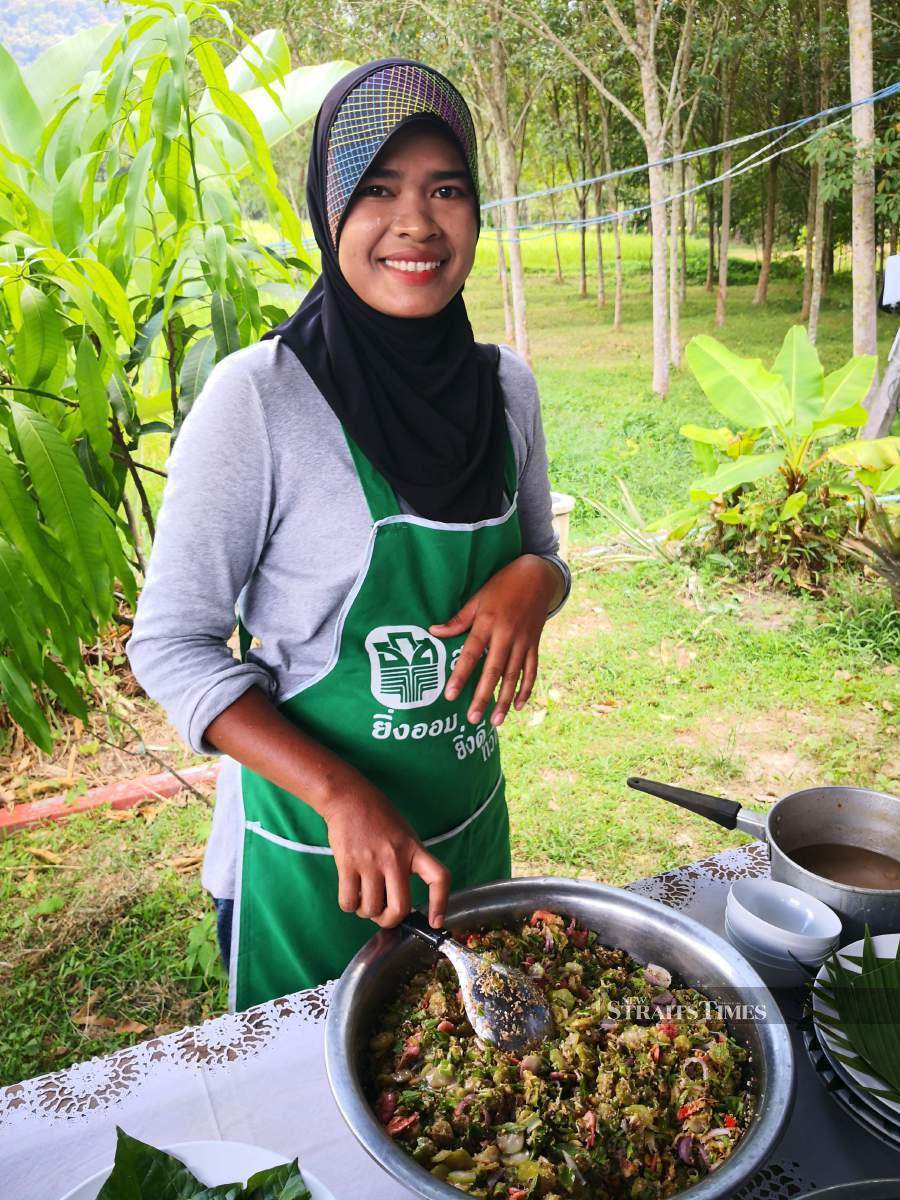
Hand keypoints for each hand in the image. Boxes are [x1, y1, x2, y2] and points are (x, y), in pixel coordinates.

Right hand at [323, 776, 450, 930]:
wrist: (350, 798)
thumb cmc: (379, 817)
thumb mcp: (405, 835)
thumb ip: (408, 862)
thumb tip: (400, 899)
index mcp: (414, 849)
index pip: (438, 877)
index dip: (441, 903)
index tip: (436, 922)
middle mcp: (395, 858)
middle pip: (400, 908)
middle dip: (390, 920)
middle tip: (384, 914)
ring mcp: (370, 862)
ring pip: (372, 909)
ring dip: (366, 911)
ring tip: (364, 898)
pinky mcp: (348, 864)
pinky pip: (348, 901)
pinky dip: (349, 905)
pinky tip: (351, 893)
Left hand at [429, 554, 562, 727]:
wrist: (537, 576)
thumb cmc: (502, 586)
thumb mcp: (478, 598)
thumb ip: (458, 620)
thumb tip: (434, 631)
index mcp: (488, 623)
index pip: (471, 653)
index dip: (461, 675)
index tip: (450, 695)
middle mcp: (506, 635)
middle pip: (493, 671)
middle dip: (483, 696)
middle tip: (473, 718)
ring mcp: (523, 641)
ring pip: (513, 676)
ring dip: (505, 700)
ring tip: (496, 721)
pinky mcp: (535, 644)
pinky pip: (531, 670)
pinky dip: (526, 688)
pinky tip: (518, 706)